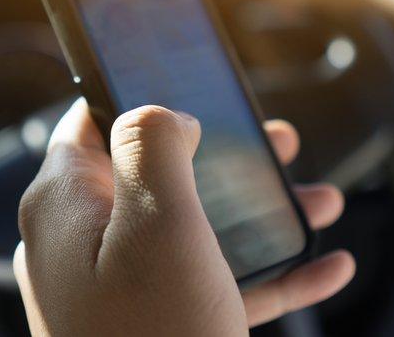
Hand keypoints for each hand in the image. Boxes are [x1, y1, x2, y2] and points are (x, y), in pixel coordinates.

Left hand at [14, 99, 353, 335]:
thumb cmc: (153, 335)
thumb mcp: (158, 220)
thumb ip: (153, 145)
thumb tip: (162, 115)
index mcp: (66, 207)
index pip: (90, 125)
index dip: (140, 96)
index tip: (190, 82)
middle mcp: (84, 245)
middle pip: (155, 174)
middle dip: (224, 155)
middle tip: (274, 139)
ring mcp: (118, 292)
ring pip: (194, 230)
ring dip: (260, 214)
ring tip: (318, 199)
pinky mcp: (156, 328)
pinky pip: (213, 286)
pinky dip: (268, 275)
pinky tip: (327, 265)